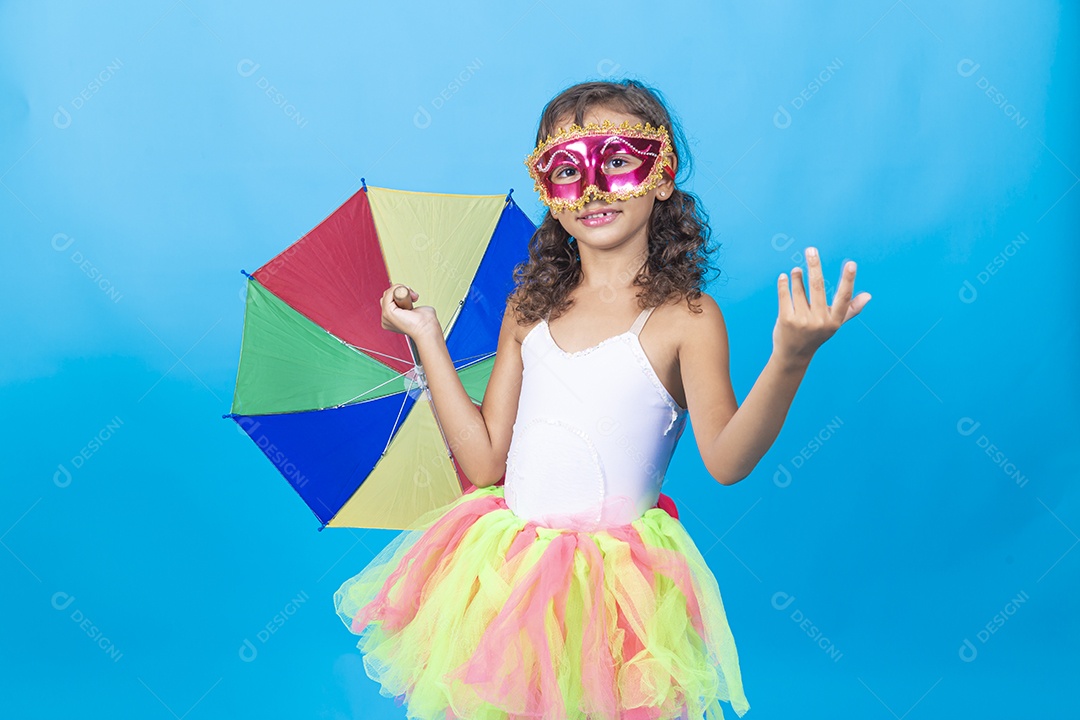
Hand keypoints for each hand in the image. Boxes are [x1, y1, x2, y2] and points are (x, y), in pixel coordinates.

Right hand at [380, 284, 439, 339]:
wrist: (427, 329)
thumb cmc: (426, 323)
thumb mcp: (417, 310)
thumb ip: (412, 304)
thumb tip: (412, 298)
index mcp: (391, 320)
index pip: (389, 301)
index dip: (400, 295)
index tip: (414, 298)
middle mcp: (386, 320)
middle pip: (386, 297)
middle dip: (400, 291)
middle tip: (414, 297)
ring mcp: (385, 316)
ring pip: (387, 294)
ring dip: (400, 289)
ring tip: (412, 296)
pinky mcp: (387, 312)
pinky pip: (388, 294)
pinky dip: (397, 288)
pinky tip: (406, 291)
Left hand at [773, 247, 870, 363]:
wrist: (793, 355)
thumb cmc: (816, 335)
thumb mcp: (834, 324)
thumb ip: (850, 309)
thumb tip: (868, 296)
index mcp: (834, 321)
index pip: (844, 297)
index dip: (848, 280)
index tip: (851, 264)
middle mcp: (819, 321)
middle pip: (818, 287)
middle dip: (815, 266)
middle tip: (811, 250)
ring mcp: (801, 321)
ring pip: (799, 289)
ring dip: (797, 276)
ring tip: (796, 270)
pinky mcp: (785, 320)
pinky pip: (785, 295)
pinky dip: (784, 284)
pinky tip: (784, 277)